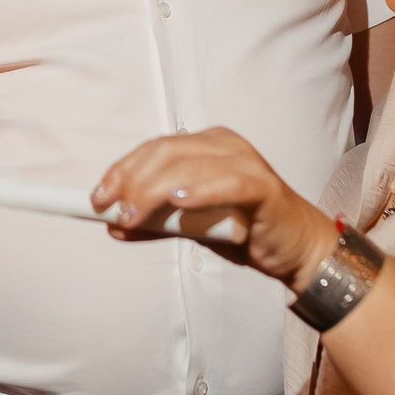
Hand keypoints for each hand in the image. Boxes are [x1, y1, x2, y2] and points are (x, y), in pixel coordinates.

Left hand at [89, 130, 338, 291]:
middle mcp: (225, 145)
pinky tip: (179, 200)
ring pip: (190, 166)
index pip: (154, 149)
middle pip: (167, 153)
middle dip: (133, 181)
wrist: (296, 250)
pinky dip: (201, 190)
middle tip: (113, 212)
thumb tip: (113, 225)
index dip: (122, 169)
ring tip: (133, 216)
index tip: (97, 196)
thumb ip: (156, 223)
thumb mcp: (191, 226)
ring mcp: (246, 161)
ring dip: (154, 191)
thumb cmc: (243, 230)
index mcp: (206, 145)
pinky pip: (229, 182)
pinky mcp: (264, 185)